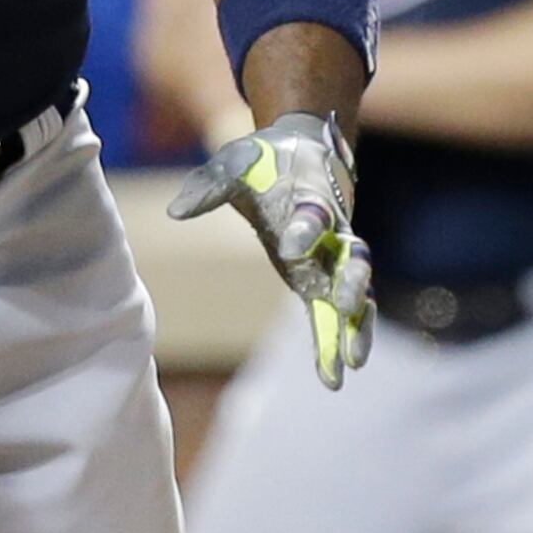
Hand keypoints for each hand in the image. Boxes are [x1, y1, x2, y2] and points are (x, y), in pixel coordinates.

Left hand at [166, 116, 375, 388]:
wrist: (301, 154)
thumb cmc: (263, 161)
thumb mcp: (233, 166)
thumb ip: (209, 187)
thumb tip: (176, 211)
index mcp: (310, 196)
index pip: (314, 213)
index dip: (305, 229)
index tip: (291, 248)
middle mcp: (332, 231)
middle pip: (353, 257)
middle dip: (352, 282)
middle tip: (346, 305)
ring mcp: (332, 259)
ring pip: (356, 294)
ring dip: (356, 326)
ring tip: (353, 363)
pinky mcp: (322, 280)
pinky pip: (336, 315)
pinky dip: (336, 343)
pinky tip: (333, 378)